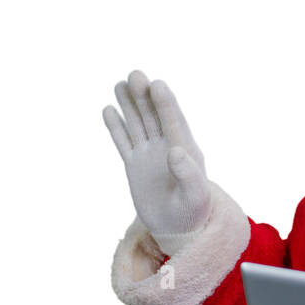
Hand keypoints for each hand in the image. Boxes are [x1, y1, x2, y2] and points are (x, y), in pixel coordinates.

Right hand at [103, 70, 211, 251]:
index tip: (157, 84)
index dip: (166, 103)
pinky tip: (108, 110)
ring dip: (130, 104)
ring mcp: (149, 154)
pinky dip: (116, 127)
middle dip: (145, 96)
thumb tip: (175, 151)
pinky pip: (123, 142)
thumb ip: (189, 174)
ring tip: (120, 84)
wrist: (178, 229)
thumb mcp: (196, 196)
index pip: (174, 122)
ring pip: (137, 124)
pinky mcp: (134, 165)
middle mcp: (166, 147)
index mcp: (186, 151)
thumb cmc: (194, 213)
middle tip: (135, 75)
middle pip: (154, 116)